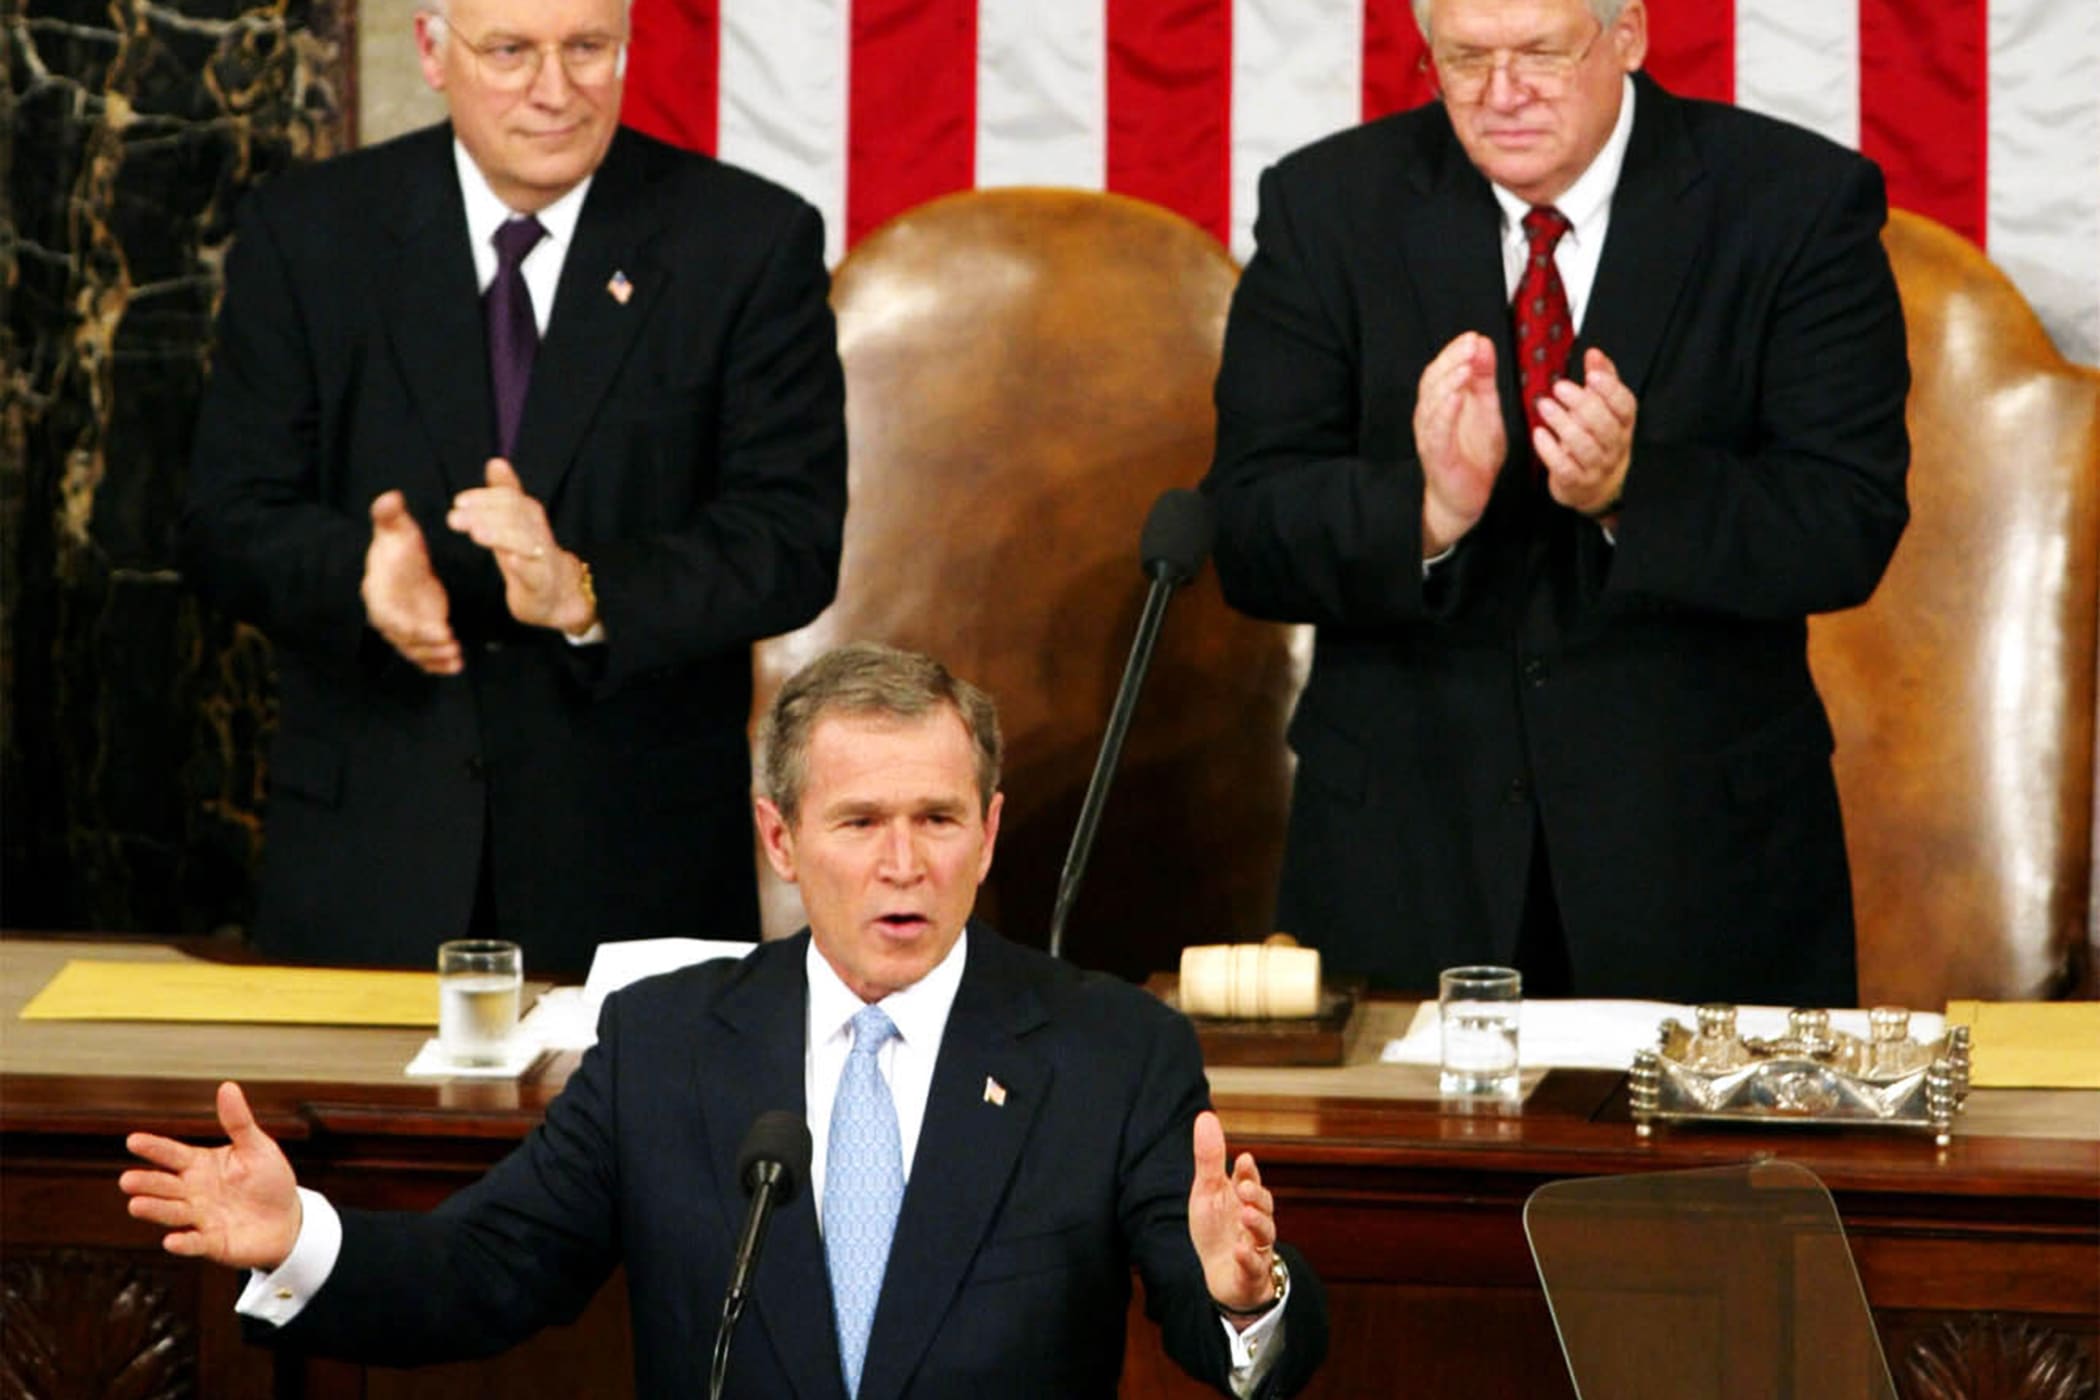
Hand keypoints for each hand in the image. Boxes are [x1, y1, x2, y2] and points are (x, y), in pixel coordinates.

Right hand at [121, 1081, 302, 1268]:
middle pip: (164, 1185)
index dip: (154, 1148)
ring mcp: (199, 1218)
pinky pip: (195, 1243)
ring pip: (172, 1212)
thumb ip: (238, 1122)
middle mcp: (193, 1192)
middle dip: (146, 1183)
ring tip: (136, 1204)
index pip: (172, 1154)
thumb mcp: (256, 1147)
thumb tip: (227, 1086)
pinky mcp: (212, 1243)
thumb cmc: (267, 1179)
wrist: (286, 1220)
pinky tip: (171, 1240)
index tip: (133, 1140)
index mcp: (200, 1165)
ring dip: (155, 1210)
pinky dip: (183, 1243)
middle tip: (127, 1180)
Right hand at [363, 490, 461, 674]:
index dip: (411, 626)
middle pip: (404, 639)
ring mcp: (402, 629)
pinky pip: (424, 655)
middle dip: (427, 646)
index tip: (437, 629)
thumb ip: (390, 517)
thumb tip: (390, 497)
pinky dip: (438, 663)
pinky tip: (456, 665)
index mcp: (378, 593)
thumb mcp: (396, 530)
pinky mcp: (416, 636)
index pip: (389, 616)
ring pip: (415, 651)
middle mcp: (388, 616)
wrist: (401, 563)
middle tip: (452, 646)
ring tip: (457, 658)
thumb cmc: (398, 547)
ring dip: (435, 657)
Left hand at [447, 459, 596, 634]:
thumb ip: (506, 493)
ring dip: (501, 535)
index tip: (459, 501)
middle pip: (516, 517)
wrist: (561, 595)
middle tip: (454, 517)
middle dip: (484, 514)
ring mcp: (543, 559)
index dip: (485, 498)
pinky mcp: (543, 584)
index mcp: (529, 518)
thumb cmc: (533, 556)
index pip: (510, 499)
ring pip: (525, 542)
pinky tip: (512, 560)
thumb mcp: (517, 524)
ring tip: (476, 533)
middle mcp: (538, 534)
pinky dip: (525, 566)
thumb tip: (496, 462)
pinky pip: (537, 573)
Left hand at [1188, 1110, 1277, 1324]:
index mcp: (1243, 1199)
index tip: (1242, 1159)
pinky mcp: (1250, 1274)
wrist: (1221, 1275)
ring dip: (1257, 1224)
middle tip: (1244, 1188)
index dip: (1248, 1172)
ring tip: (1245, 1214)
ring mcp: (1255, 1248)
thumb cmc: (1217, 1228)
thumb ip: (1210, 1158)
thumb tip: (1206, 1115)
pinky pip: (1253, 1267)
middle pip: (1264, 1206)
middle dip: (1257, 1196)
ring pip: (1264, 1235)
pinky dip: (1248, 1258)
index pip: (1250, 1181)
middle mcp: (1254, 1222)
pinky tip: (1239, 1250)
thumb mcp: (1207, 1192)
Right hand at [1414, 331, 1507, 555]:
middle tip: (1470, 346)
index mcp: (1442, 402)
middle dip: (1451, 361)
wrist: (1465, 498)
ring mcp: (1430, 435)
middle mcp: (1430, 416)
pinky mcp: (1435, 455)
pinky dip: (1444, 413)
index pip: (1441, 369)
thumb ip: (1484, 379)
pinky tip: (1455, 398)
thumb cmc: (1473, 455)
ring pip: (1431, 403)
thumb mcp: (1487, 409)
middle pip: (1432, 381)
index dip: (1454, 352)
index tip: (1474, 337)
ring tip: (1465, 368)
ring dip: (1448, 382)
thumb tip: (1482, 342)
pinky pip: (1435, 431)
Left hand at [1536, 347, 1636, 520]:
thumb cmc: (1597, 438)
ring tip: (1544, 406)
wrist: (1596, 486)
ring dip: (1563, 424)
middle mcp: (1614, 446)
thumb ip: (1602, 379)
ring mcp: (1596, 466)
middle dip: (1582, 404)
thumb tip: (1594, 353)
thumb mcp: (1604, 408)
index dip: (1611, 390)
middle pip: (1604, 425)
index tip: (1592, 375)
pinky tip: (1539, 434)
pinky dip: (1550, 451)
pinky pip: (1565, 467)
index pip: (1625, 406)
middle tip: (1559, 387)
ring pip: (1584, 446)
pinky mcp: (1576, 482)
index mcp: (1623, 424)